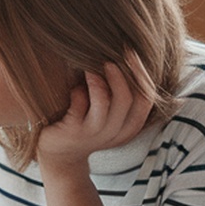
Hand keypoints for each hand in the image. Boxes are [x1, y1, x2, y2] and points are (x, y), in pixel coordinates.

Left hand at [36, 57, 154, 176]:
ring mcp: (94, 133)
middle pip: (128, 99)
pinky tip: (73, 90)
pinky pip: (79, 105)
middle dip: (119, 73)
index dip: (141, 74)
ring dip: (98, 80)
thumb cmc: (84, 123)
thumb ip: (119, 91)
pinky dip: (77, 92)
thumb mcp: (108, 111)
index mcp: (129, 126)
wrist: (58, 154)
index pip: (146, 99)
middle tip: (109, 55)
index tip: (131, 51)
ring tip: (89, 67)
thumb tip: (123, 54)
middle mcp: (115, 132)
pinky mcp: (74, 132)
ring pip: (104, 102)